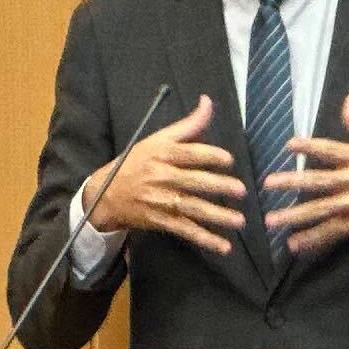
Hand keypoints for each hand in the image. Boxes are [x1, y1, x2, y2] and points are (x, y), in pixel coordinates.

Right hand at [86, 94, 247, 251]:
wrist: (107, 194)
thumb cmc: (138, 163)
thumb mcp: (157, 140)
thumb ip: (188, 125)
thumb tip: (208, 102)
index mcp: (161, 153)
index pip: (188, 153)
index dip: (210, 155)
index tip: (229, 160)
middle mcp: (161, 177)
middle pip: (193, 181)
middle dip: (218, 186)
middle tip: (241, 191)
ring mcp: (160, 201)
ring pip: (192, 208)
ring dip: (217, 216)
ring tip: (239, 221)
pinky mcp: (160, 221)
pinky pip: (185, 230)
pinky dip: (205, 239)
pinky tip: (224, 246)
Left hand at [266, 91, 348, 260]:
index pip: (332, 150)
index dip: (310, 146)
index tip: (289, 145)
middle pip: (320, 182)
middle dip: (292, 183)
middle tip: (268, 184)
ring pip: (322, 210)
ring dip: (296, 216)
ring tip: (272, 221)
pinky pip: (334, 232)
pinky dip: (314, 239)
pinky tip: (294, 244)